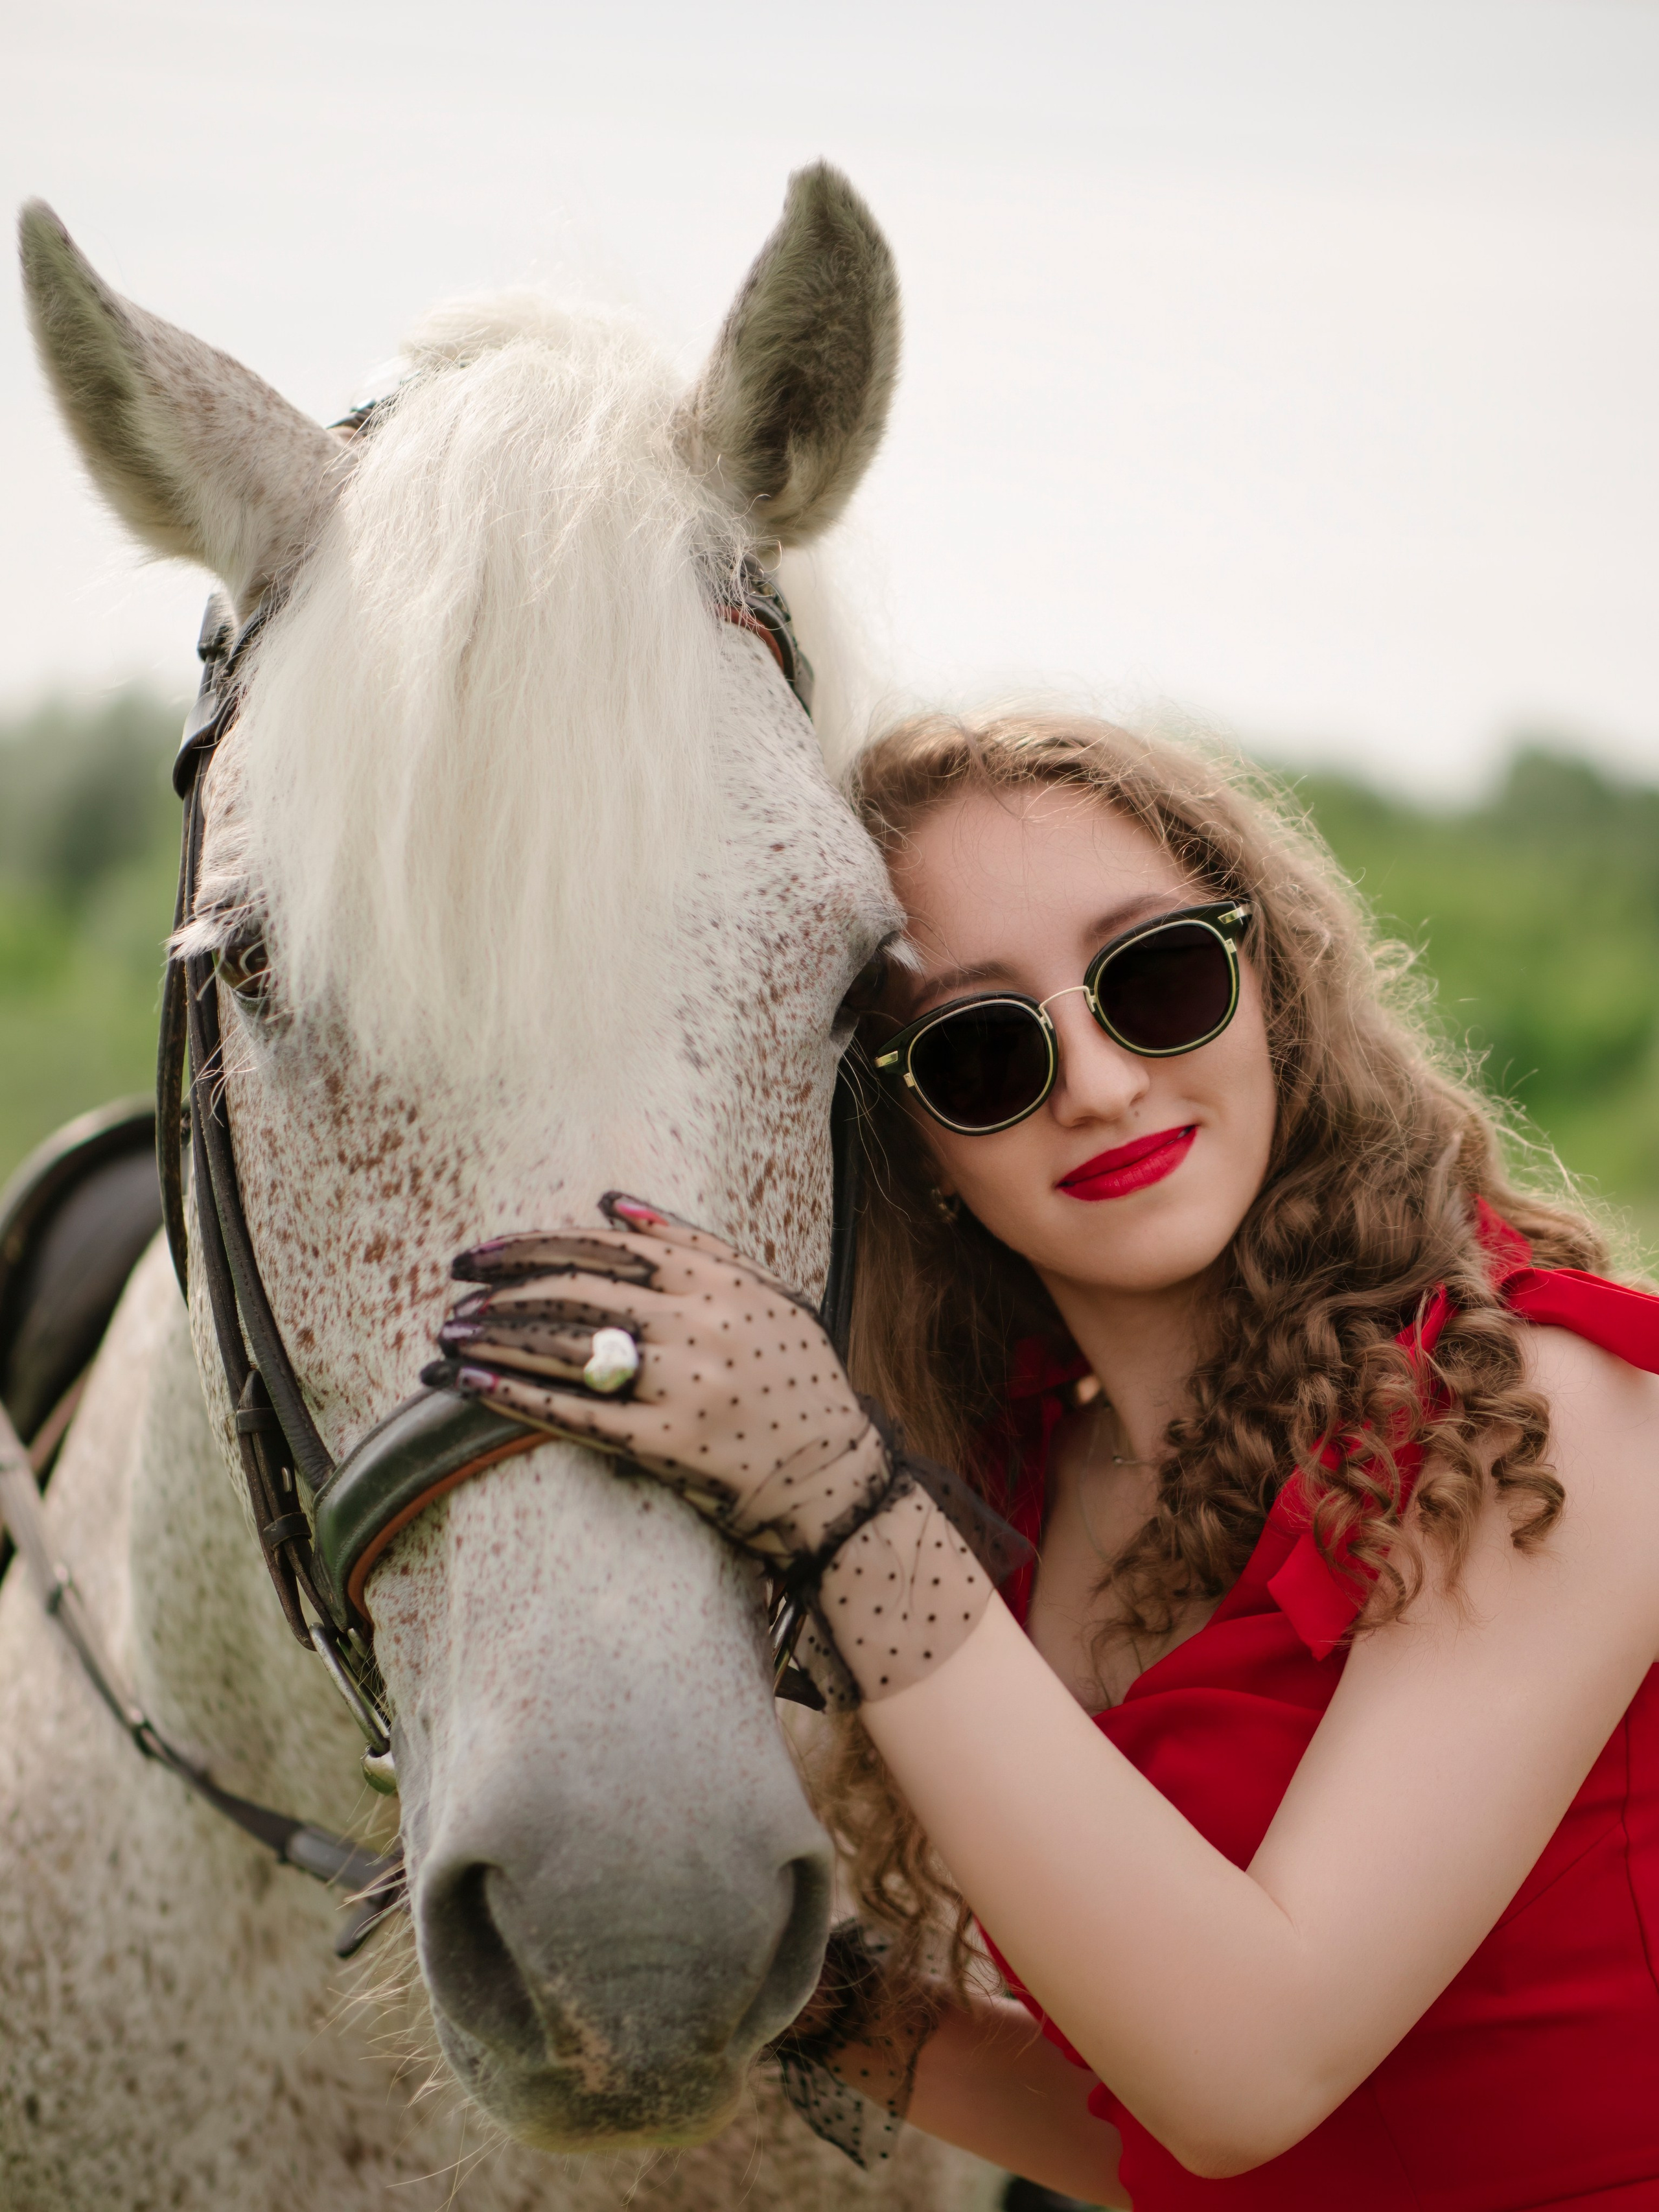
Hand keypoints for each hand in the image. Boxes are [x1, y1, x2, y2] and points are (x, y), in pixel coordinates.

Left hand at [426, 1194, 1022, 1706]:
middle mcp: (698, 1322)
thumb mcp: (762, 1295)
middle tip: (452, 1295)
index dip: (531, 1246)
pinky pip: (573, 1413)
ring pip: (567, 1347)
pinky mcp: (666, 1442)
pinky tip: (467, 1384)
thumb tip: (609, 1205)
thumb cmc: (796, 1381)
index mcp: (716, 1280)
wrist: (835, 1478)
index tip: (480, 1255)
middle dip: (501, 1291)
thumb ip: (692, 1244)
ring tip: (448, 1335)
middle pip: (575, 1293)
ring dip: (496, 1338)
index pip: (602, 1247)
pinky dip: (513, 1395)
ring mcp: (682, 1383)